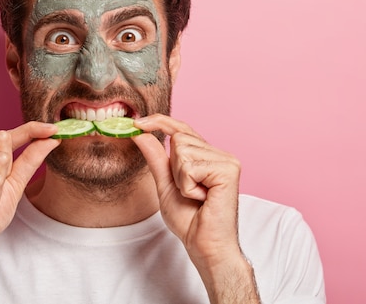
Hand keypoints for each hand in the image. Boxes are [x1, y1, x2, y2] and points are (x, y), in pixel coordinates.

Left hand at [132, 114, 241, 264]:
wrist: (204, 245)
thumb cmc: (189, 219)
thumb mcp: (165, 184)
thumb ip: (155, 158)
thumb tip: (140, 133)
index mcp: (206, 155)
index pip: (181, 129)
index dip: (159, 121)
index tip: (136, 122)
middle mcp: (219, 154)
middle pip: (178, 138)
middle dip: (173, 168)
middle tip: (188, 191)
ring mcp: (227, 160)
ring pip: (183, 151)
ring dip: (181, 179)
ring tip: (196, 196)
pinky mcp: (229, 169)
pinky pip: (190, 167)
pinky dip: (188, 186)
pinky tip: (202, 199)